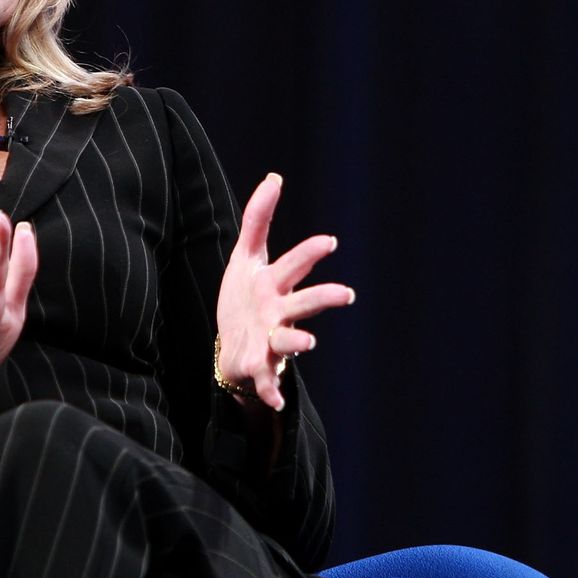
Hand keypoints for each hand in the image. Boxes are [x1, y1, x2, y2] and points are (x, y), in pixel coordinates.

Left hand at [215, 173, 354, 411]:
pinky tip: (276, 401)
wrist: (231, 346)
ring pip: (288, 341)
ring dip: (298, 342)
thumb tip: (275, 177)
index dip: (310, 253)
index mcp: (275, 285)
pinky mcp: (257, 366)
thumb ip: (258, 218)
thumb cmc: (245, 298)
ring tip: (308, 344)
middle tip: (346, 294)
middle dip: (323, 298)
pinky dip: (271, 391)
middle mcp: (279, 313)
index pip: (295, 265)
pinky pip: (266, 380)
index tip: (329, 242)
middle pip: (303, 303)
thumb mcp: (246, 256)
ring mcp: (270, 341)